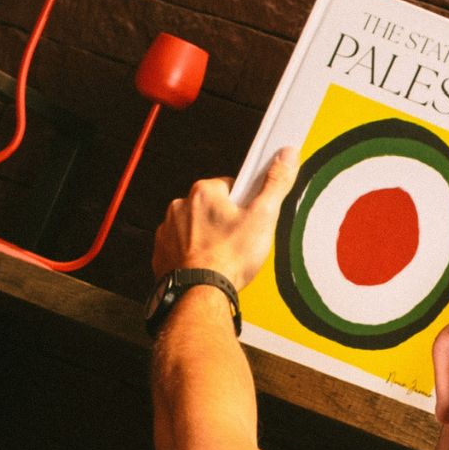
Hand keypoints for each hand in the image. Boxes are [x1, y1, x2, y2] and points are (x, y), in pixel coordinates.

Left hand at [152, 146, 298, 287]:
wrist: (200, 294)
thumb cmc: (228, 259)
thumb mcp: (262, 217)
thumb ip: (275, 184)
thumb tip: (286, 156)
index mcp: (204, 191)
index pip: (229, 187)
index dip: (243, 205)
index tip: (248, 220)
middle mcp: (181, 206)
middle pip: (210, 208)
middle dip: (223, 222)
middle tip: (237, 243)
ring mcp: (169, 230)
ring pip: (194, 227)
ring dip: (207, 239)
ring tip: (222, 257)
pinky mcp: (162, 252)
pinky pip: (179, 248)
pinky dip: (191, 255)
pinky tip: (206, 266)